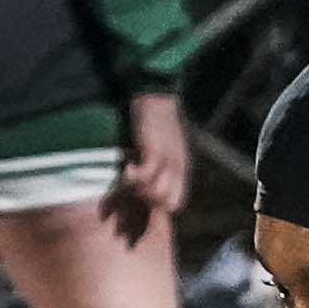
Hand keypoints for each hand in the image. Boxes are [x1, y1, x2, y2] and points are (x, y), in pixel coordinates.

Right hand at [114, 90, 189, 238]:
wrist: (157, 99)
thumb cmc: (155, 125)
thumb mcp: (161, 150)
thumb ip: (157, 168)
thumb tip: (141, 188)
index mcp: (181, 170)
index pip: (176, 203)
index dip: (159, 208)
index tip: (141, 198)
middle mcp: (178, 169)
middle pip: (170, 205)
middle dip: (149, 203)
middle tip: (133, 190)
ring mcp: (169, 161)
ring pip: (157, 194)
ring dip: (139, 190)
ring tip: (129, 176)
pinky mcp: (155, 152)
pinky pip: (146, 177)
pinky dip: (133, 176)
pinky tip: (126, 165)